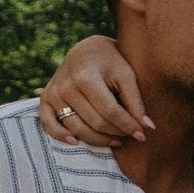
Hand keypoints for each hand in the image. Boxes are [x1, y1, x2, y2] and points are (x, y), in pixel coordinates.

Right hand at [39, 34, 150, 149]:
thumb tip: (147, 128)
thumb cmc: (110, 61)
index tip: (142, 134)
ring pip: (77, 129)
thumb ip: (135, 101)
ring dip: (98, 139)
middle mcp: (67, 86)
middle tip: (131, 134)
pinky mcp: (46, 98)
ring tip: (115, 139)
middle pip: (95, 122)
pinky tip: (76, 142)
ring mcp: (54, 93)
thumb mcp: (126, 74)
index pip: (110, 111)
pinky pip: (49, 124)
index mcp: (86, 76)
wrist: (86, 49)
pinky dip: (60, 136)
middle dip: (116, 132)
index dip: (128, 125)